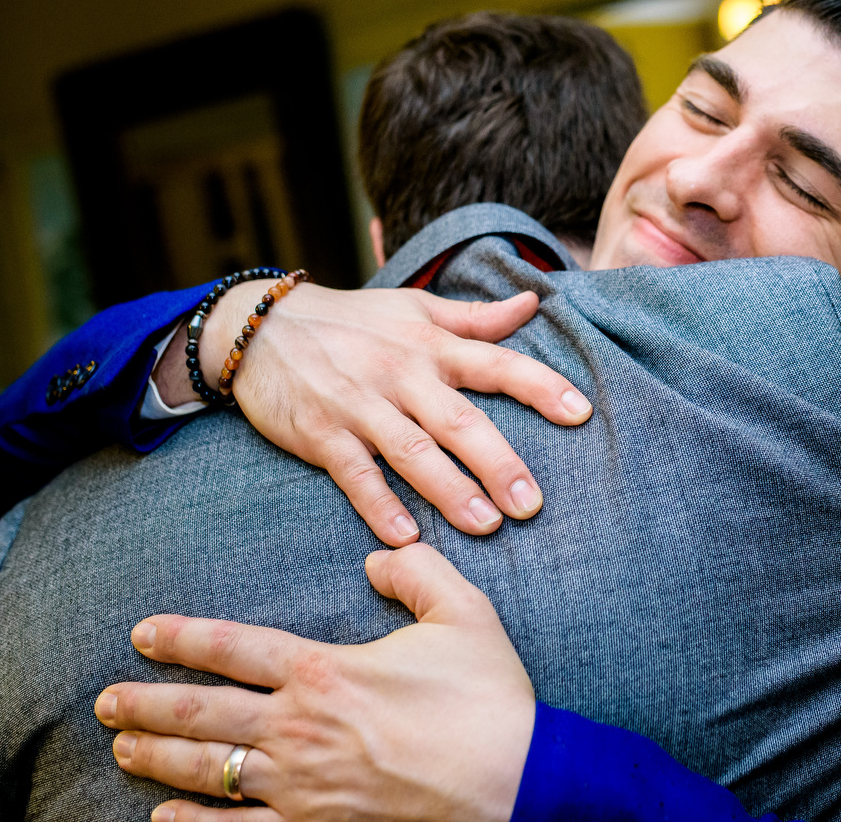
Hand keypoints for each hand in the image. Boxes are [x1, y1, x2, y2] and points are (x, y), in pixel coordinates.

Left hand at [95, 543, 535, 821]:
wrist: (519, 785)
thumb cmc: (491, 700)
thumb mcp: (464, 613)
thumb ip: (415, 572)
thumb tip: (376, 559)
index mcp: (326, 671)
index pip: (232, 648)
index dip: (181, 638)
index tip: (142, 633)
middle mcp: (299, 730)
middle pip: (199, 715)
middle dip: (144, 704)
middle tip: (105, 699)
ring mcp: (302, 788)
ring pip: (206, 771)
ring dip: (155, 758)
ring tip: (121, 747)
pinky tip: (163, 817)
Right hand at [156, 281, 592, 544]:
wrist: (259, 328)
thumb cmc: (351, 322)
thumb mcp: (414, 310)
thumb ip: (476, 318)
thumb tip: (534, 303)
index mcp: (431, 346)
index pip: (496, 364)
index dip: (540, 386)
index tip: (581, 413)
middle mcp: (402, 376)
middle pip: (459, 421)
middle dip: (499, 462)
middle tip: (532, 503)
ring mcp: (360, 406)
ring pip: (412, 453)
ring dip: (451, 492)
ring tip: (487, 525)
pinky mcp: (322, 435)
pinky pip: (355, 474)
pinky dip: (379, 504)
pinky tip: (406, 536)